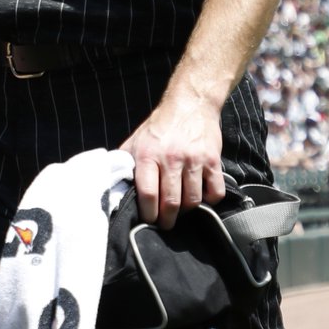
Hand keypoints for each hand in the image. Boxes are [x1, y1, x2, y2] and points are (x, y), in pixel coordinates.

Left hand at [121, 90, 225, 227]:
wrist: (190, 104)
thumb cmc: (159, 128)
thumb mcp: (135, 142)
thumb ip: (125, 164)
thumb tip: (114, 189)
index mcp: (147, 155)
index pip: (147, 194)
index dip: (148, 214)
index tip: (149, 220)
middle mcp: (171, 158)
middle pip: (171, 203)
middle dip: (167, 221)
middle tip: (165, 224)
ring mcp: (194, 159)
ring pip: (193, 201)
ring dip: (187, 211)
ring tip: (181, 209)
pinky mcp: (213, 160)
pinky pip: (215, 192)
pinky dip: (209, 200)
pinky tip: (201, 195)